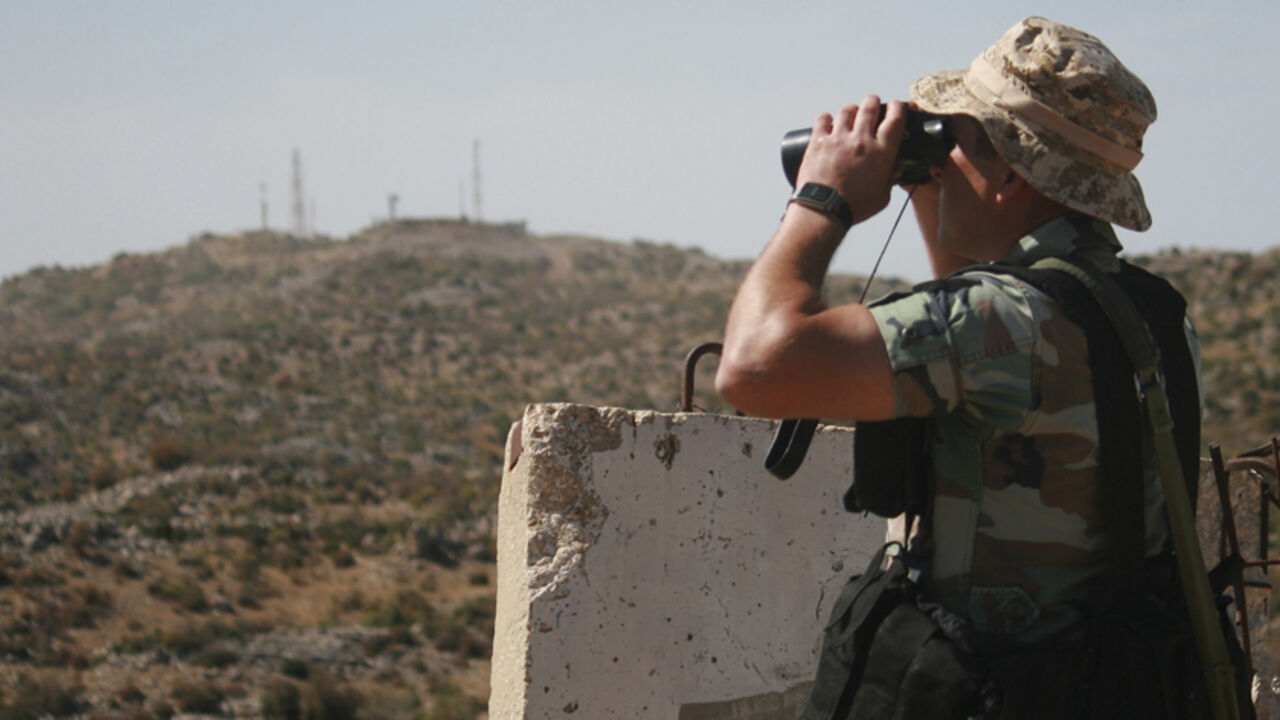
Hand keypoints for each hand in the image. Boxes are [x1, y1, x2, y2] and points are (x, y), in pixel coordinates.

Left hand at [793, 95, 905, 225]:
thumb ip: (890, 180)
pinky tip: (827, 122)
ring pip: (847, 110)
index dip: (896, 107)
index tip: (895, 106)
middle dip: (872, 102)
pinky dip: (826, 119)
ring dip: (851, 110)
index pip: (895, 118)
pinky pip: (823, 120)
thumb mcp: (881, 197)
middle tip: (872, 104)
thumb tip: (896, 171)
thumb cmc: (853, 206)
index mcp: (881, 152)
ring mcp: (839, 139)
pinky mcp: (819, 142)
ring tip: (850, 115)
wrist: (824, 209)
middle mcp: (862, 141)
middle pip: (870, 107)